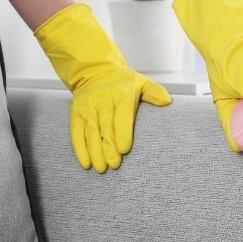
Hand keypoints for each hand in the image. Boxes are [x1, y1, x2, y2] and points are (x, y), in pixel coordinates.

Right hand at [35, 3, 171, 172]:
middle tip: (114, 165)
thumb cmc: (124, 84)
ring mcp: (86, 107)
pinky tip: (86, 163)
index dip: (122, 134)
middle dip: (108, 147)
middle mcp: (101, 99)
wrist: (95, 73)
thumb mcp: (141, 83)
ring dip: (94, 151)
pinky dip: (80, 149)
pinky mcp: (75, 113)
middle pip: (105, 126)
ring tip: (101, 168)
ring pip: (90, 132)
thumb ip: (155, 92)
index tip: (124, 150)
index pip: (121, 116)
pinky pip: (76, 133)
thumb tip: (167, 102)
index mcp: (120, 94)